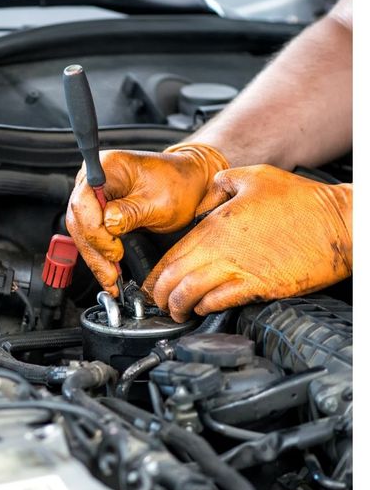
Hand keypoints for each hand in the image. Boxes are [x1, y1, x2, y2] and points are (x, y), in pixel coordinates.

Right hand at [65, 143, 228, 294]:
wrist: (188, 183)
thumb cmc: (178, 185)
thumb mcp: (160, 201)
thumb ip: (131, 213)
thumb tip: (109, 225)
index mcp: (107, 167)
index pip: (84, 202)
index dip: (96, 231)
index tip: (114, 251)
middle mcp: (94, 179)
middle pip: (79, 220)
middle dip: (94, 251)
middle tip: (110, 274)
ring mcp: (94, 195)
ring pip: (82, 232)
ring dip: (95, 258)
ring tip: (110, 279)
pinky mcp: (98, 211)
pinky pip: (91, 235)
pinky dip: (99, 255)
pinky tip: (108, 271)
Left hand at [142, 165, 351, 321]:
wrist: (340, 224)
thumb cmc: (300, 200)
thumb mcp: (254, 176)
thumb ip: (220, 185)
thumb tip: (204, 199)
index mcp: (216, 225)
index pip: (172, 254)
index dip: (156, 274)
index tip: (150, 284)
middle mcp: (222, 249)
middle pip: (175, 278)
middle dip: (160, 295)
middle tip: (157, 303)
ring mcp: (240, 269)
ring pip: (192, 293)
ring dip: (179, 306)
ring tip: (176, 312)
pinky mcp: (260, 286)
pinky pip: (222, 301)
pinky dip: (206, 307)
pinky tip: (202, 308)